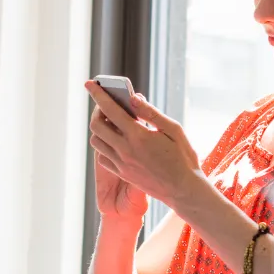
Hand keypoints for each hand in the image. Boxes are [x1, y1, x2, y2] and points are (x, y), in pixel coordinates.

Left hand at [84, 82, 204, 210]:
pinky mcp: (123, 174)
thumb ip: (150, 113)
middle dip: (97, 111)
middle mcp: (125, 150)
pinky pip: (103, 157)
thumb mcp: (173, 130)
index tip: (90, 83)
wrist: (183, 190)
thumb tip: (133, 97)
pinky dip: (104, 146)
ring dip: (100, 129)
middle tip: (107, 105)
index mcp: (138, 136)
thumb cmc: (182, 157)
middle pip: (96, 125)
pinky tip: (117, 141)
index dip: (98, 94)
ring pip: (96, 141)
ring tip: (113, 123)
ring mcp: (122, 164)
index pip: (110, 110)